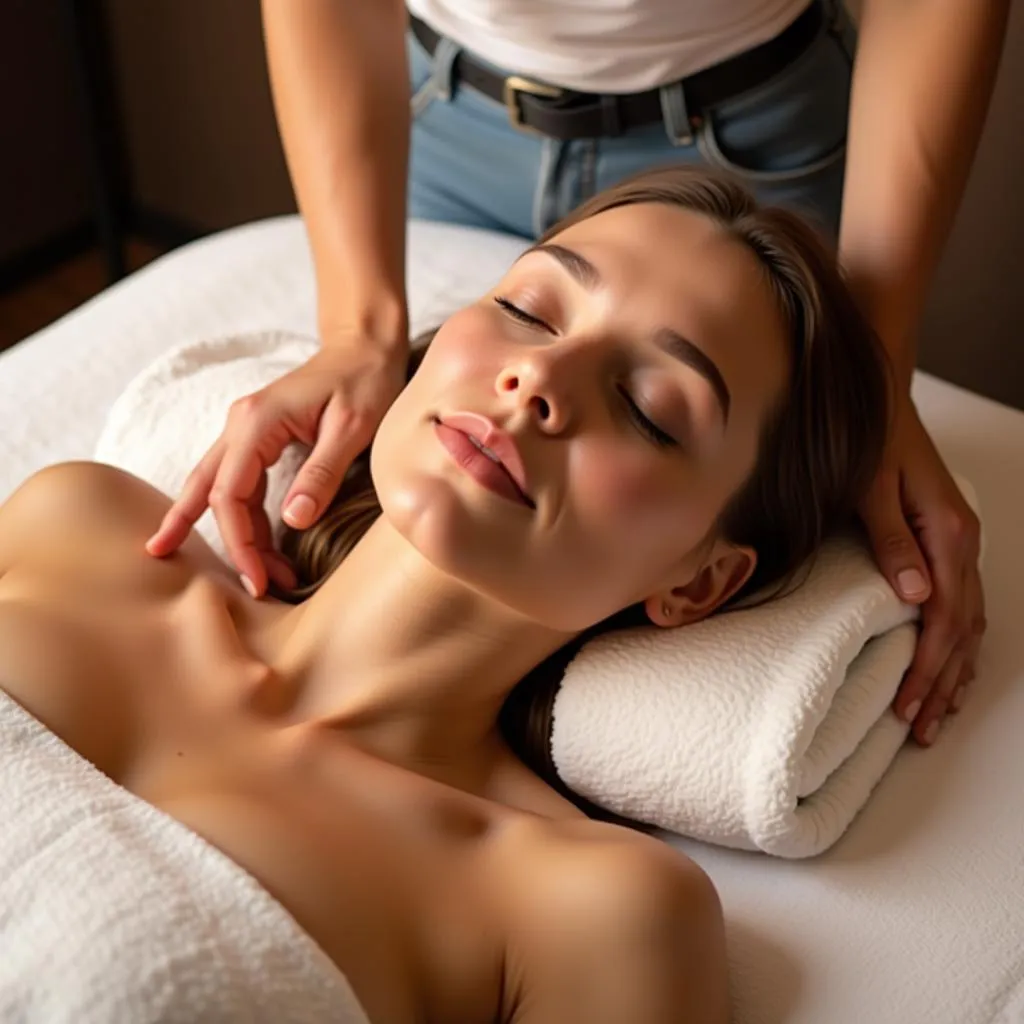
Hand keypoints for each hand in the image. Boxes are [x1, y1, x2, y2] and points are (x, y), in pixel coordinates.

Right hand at [146, 335, 407, 596]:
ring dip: (232, 534)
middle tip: (239, 591)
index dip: (240, 543)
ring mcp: (246, 430)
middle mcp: (241, 425)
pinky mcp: (258, 438)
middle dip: (220, 544)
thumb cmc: (365, 380)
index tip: (260, 581)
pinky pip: (236, 483)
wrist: (364, 347)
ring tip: (253, 577)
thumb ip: (322, 473)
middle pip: (210, 493)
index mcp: (257, 422)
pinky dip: (240, 516)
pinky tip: (245, 544)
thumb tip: (294, 521)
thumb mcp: (352, 428)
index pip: (231, 495)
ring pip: (219, 490)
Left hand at [857, 396, 985, 746]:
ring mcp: (959, 545)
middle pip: (961, 629)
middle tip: (920, 728)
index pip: (946, 618)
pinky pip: (964, 603)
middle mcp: (962, 545)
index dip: (929, 667)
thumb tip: (915, 595)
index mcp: (949, 535)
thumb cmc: (873, 442)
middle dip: (942, 683)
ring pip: (968, 622)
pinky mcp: (947, 543)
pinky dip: (959, 642)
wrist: (882, 404)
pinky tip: (951, 668)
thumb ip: (894, 543)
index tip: (911, 704)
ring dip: (953, 671)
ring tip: (936, 715)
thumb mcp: (872, 490)